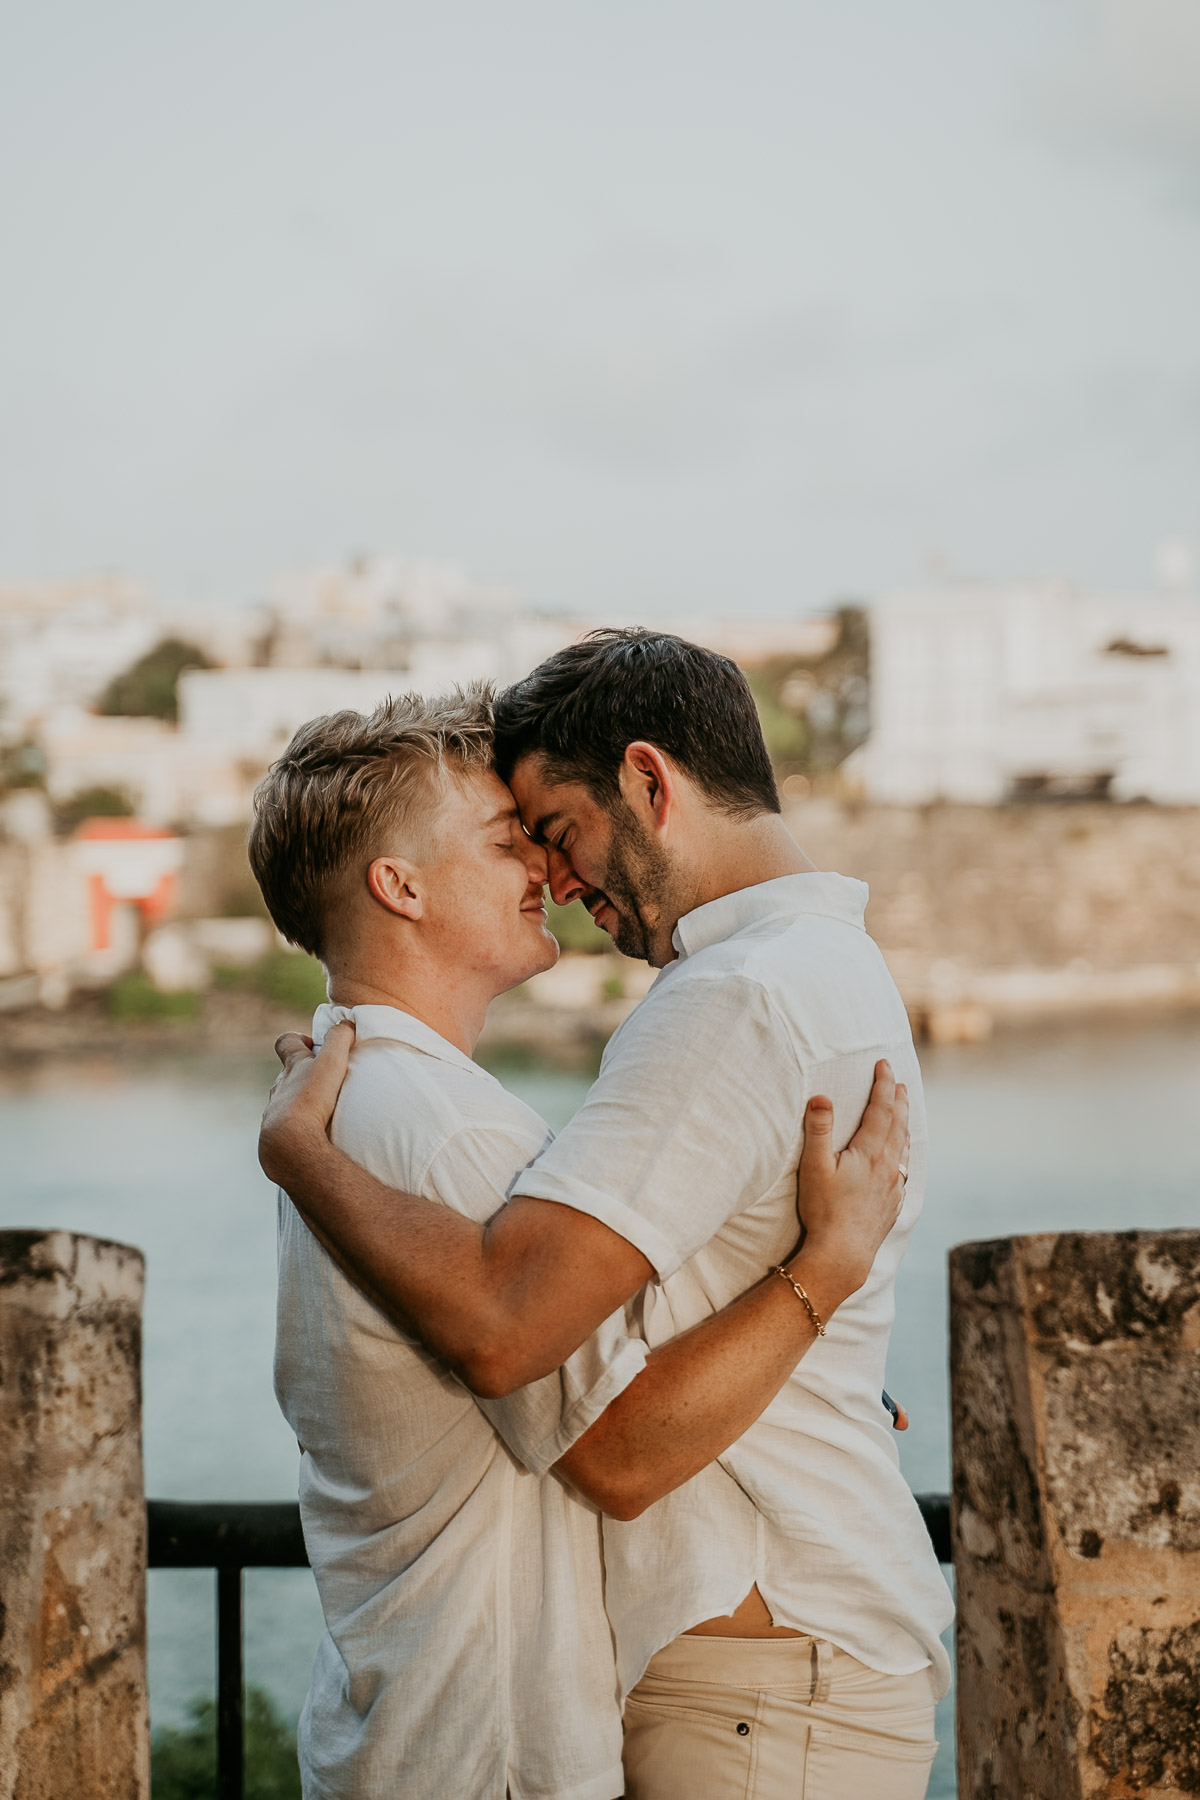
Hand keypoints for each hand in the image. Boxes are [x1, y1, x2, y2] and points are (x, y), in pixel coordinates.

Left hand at [259, 1020, 355, 1185]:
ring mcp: (275, 1113)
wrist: (289, 1143)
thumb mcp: (331, 1062)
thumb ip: (339, 1039)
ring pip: (285, 1101)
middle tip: (325, 1081)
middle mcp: (279, 1087)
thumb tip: (347, 1023)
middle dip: (303, 1075)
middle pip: (287, 1074)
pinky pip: (287, 1128)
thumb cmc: (311, 1099)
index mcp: (291, 1067)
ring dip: (301, 1102)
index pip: (285, 1042)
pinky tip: (313, 1135)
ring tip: (322, 1111)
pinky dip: (298, 1128)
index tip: (312, 1045)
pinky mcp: (276, 1137)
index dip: (297, 1039)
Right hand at [791, 1059, 909, 1306]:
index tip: (884, 1065)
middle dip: (898, 1099)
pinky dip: (905, 1151)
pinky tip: (901, 1156)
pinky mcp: (894, 1204)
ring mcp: (894, 1186)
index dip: (883, 1084)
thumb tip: (821, 1096)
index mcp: (870, 1152)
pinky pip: (905, 1168)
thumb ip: (819, 1130)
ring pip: (904, 1146)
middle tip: (898, 1081)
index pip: (881, 1109)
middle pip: (898, 1124)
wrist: (843, 1255)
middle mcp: (888, 1166)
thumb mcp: (815, 1167)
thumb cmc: (824, 1211)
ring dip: (904, 1123)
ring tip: (904, 1110)